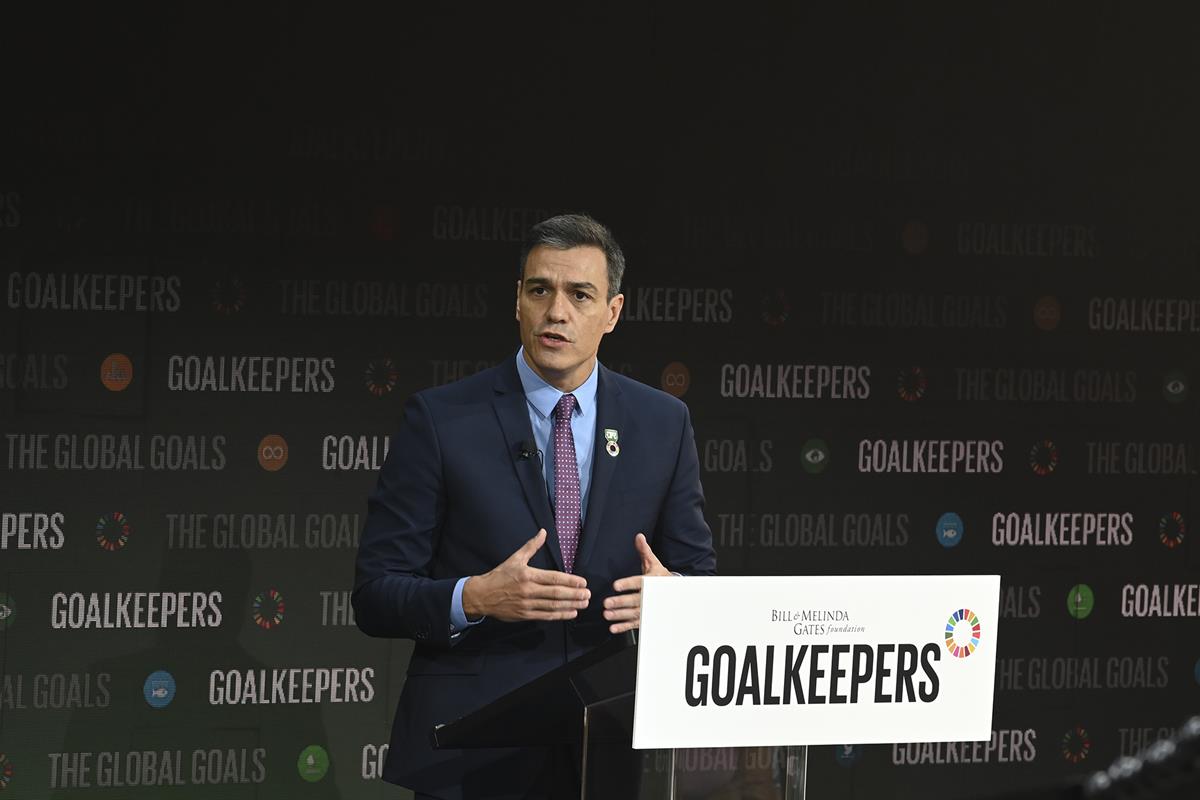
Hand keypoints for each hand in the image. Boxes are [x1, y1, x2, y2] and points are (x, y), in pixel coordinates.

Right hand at [462, 529, 589, 621]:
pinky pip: (545, 616)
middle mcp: (528, 590)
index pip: (554, 578)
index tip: (583, 582)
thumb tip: (543, 532)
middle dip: (574, 595)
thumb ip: (531, 546)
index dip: (570, 581)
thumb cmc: (499, 576)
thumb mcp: (515, 559)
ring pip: (553, 606)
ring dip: (570, 606)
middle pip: (556, 593)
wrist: (481, 596)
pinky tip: (571, 613)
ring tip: (583, 604)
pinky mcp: (525, 615)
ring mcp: (527, 604)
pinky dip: (560, 615)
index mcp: (528, 575)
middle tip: (588, 595)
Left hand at [603, 532, 670, 633]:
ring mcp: (649, 608)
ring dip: (620, 615)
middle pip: (635, 600)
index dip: (628, 584)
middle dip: (621, 602)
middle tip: (607, 603)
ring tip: (608, 615)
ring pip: (634, 613)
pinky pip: (635, 624)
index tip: (616, 585)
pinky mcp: (646, 618)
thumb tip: (638, 536)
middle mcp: (651, 596)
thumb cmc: (661, 576)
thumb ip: (644, 551)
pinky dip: (624, 627)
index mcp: (652, 581)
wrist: (675, 592)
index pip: (639, 582)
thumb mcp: (654, 563)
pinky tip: (614, 627)